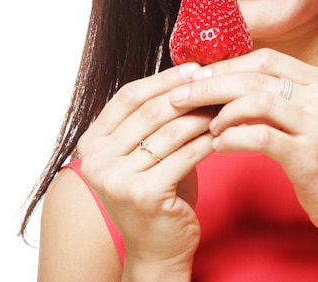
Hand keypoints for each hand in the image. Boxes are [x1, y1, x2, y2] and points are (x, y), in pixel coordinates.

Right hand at [77, 63, 215, 274]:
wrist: (157, 249)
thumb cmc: (158, 192)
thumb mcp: (146, 150)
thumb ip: (153, 118)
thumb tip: (188, 74)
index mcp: (92, 142)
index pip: (129, 96)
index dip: (163, 79)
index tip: (194, 68)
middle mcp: (97, 160)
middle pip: (151, 111)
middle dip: (188, 94)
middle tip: (217, 82)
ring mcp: (117, 178)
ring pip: (171, 131)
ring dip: (203, 115)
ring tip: (225, 106)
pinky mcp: (144, 194)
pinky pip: (185, 154)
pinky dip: (208, 140)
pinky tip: (225, 132)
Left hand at [169, 48, 317, 243]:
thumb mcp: (314, 120)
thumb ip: (282, 101)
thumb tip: (231, 87)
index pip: (266, 59)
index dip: (229, 64)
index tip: (199, 76)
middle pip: (256, 76)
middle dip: (213, 83)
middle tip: (181, 94)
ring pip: (256, 100)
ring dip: (221, 110)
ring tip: (203, 123)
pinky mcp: (311, 155)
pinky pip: (260, 136)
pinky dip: (233, 137)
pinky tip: (218, 143)